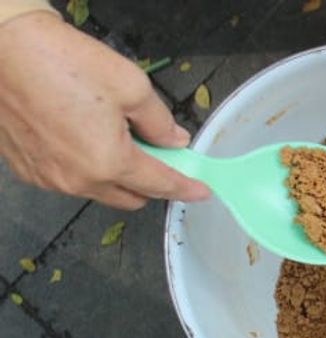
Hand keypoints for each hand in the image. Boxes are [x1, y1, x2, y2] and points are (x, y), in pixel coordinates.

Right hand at [0, 12, 209, 209]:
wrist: (0, 47)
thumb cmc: (60, 60)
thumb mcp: (131, 85)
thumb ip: (160, 121)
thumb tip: (174, 140)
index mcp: (108, 163)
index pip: (159, 185)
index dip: (185, 188)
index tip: (200, 191)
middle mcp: (77, 180)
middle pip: (131, 197)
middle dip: (151, 182)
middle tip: (159, 155)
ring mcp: (49, 178)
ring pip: (99, 191)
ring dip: (116, 175)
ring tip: (115, 137)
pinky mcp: (27, 169)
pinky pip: (69, 181)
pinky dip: (86, 168)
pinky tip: (84, 139)